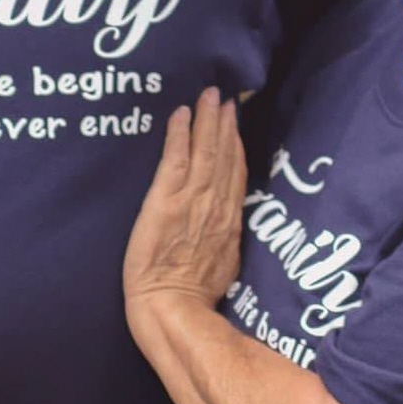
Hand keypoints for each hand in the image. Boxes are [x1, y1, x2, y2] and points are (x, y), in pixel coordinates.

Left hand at [124, 89, 246, 313]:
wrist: (171, 308)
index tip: (235, 122)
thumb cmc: (194, 297)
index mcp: (230, 221)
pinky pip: (175, 158)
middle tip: (225, 96)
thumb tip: (228, 225)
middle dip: (225, 123)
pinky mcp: (166, 199)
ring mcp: (192, 200)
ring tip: (209, 95)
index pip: (236, 173)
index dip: (236, 144)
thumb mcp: (225, 264)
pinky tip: (180, 113)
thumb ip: (227, 238)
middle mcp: (216, 204)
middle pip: (225, 155)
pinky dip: (179, 133)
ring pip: (205, 150)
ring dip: (207, 120)